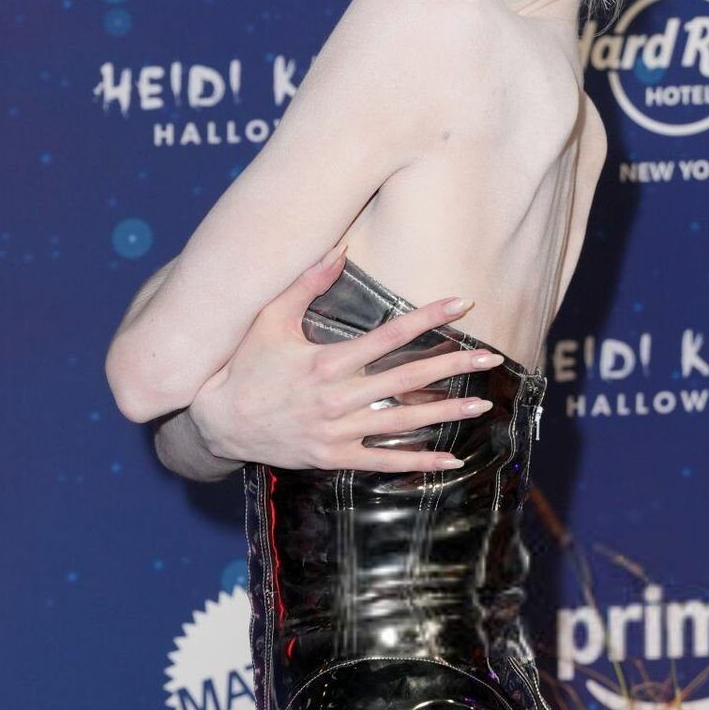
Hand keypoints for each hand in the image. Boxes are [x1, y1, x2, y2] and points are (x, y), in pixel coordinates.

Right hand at [186, 245, 504, 472]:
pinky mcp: (333, 457)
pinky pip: (383, 463)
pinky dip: (418, 463)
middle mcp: (336, 397)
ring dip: (445, 413)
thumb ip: (305, 282)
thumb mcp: (268, 319)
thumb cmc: (244, 366)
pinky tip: (451, 461)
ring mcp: (337, 431)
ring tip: (482, 405)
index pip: (388, 335)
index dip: (428, 318)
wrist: (217, 423)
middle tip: (491, 357)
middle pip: (406, 379)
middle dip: (452, 366)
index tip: (462, 304)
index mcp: (325, 361)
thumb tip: (340, 246)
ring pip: (402, 422)